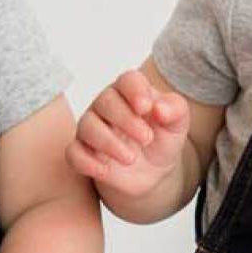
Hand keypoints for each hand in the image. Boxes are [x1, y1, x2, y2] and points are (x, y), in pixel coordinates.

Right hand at [67, 69, 189, 197]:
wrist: (153, 172)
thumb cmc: (162, 138)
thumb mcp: (177, 124)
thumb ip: (175, 110)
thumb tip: (160, 109)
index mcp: (131, 92)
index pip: (128, 81)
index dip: (135, 90)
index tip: (146, 107)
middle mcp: (107, 105)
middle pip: (105, 101)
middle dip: (126, 120)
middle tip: (146, 139)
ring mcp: (92, 128)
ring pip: (87, 126)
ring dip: (109, 142)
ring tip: (131, 158)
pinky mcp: (83, 151)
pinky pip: (73, 152)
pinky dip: (86, 162)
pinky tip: (105, 170)